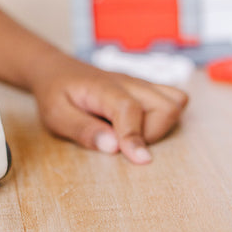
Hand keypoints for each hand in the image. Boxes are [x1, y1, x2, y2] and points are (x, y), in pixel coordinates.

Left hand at [33, 55, 187, 163]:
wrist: (57, 71)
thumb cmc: (56, 94)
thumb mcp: (56, 115)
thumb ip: (82, 130)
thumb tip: (112, 147)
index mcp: (103, 87)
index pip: (129, 108)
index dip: (134, 136)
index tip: (139, 160)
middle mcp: (128, 82)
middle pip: (165, 106)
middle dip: (151, 134)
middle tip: (122, 141)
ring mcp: (140, 84)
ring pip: (175, 102)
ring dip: (161, 126)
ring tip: (131, 133)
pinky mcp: (146, 90)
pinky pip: (173, 100)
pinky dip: (164, 117)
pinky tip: (140, 124)